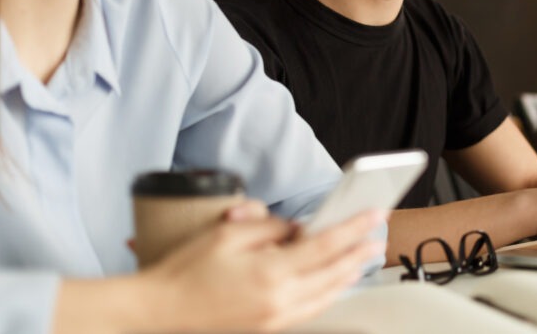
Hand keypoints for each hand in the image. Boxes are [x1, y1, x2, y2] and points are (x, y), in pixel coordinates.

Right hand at [138, 208, 385, 331]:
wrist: (159, 310)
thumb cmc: (188, 268)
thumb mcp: (229, 233)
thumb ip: (271, 227)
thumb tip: (299, 230)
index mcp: (270, 271)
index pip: (326, 245)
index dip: (354, 228)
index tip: (374, 215)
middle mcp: (279, 299)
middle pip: (333, 273)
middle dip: (358, 252)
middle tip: (378, 236)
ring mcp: (274, 318)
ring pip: (326, 295)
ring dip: (348, 275)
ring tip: (362, 257)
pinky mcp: (267, 327)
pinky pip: (310, 309)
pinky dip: (328, 293)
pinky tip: (334, 283)